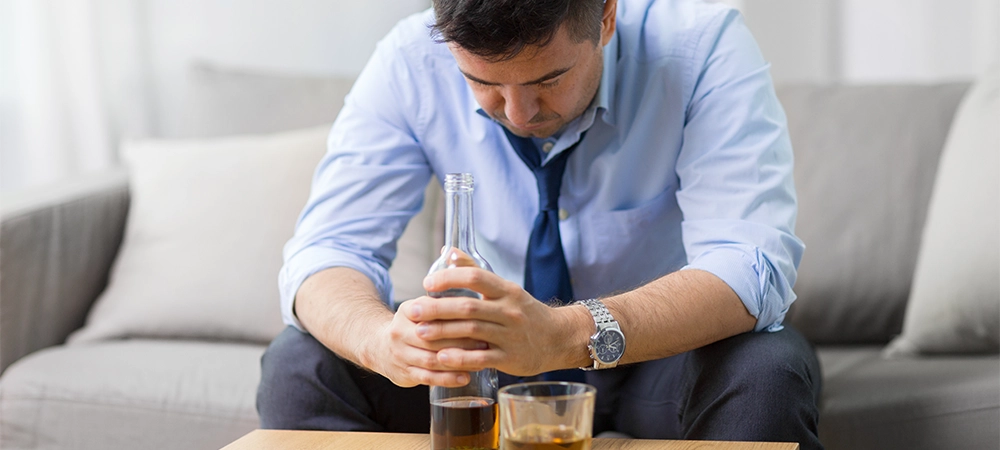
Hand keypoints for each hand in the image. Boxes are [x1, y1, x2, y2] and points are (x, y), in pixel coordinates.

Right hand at [368, 306, 489, 387]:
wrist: (379, 346)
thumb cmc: (412, 325)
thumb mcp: (420, 307)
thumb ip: (441, 299)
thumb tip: (473, 285)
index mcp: (407, 311)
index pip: (432, 312)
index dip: (456, 316)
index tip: (479, 319)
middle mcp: (400, 332)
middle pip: (433, 338)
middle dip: (461, 341)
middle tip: (485, 342)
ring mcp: (400, 355)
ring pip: (431, 360)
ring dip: (458, 362)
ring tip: (480, 361)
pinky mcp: (404, 373)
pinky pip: (427, 377)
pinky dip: (447, 379)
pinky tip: (465, 378)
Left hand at [403, 267, 589, 376]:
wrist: (558, 338)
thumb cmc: (524, 311)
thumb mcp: (504, 288)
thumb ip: (474, 270)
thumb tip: (447, 251)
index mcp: (506, 290)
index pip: (476, 277)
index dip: (450, 278)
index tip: (428, 283)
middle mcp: (509, 310)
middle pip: (469, 306)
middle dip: (437, 308)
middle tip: (412, 309)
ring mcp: (511, 335)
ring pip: (473, 331)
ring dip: (443, 332)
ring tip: (420, 332)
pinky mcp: (511, 358)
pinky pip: (483, 358)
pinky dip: (461, 358)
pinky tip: (442, 357)